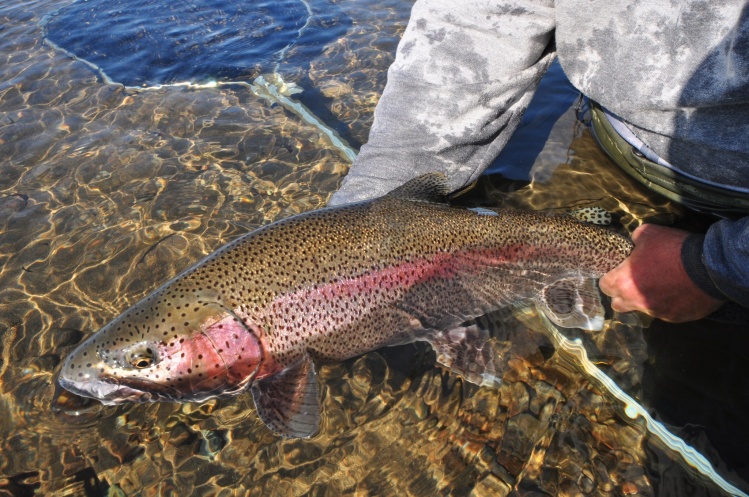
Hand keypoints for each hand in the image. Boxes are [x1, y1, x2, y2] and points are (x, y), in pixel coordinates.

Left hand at [599, 224, 723, 321]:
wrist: (709, 266)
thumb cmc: (674, 249)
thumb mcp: (648, 233)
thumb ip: (634, 240)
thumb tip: (633, 244)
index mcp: (625, 282)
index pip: (605, 286)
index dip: (610, 278)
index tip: (617, 273)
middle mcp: (637, 301)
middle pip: (618, 304)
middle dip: (622, 294)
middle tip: (633, 282)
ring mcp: (656, 312)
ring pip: (642, 309)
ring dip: (645, 299)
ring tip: (660, 285)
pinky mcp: (675, 317)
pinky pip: (664, 312)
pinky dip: (667, 304)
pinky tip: (676, 291)